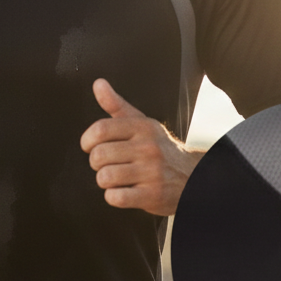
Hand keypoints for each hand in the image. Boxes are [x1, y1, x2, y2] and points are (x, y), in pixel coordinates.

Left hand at [79, 79, 202, 216]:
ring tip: (118, 179)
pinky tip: (125, 191)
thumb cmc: (159, 149)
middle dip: (97, 164)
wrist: (193, 177)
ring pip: (105, 178)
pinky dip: (114, 197)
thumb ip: (117, 105)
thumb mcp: (142, 124)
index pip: (101, 130)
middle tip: (110, 164)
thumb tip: (98, 83)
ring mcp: (152, 173)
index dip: (87, 140)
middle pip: (99, 156)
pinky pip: (116, 197)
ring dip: (105, 182)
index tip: (91, 146)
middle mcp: (149, 148)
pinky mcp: (152, 196)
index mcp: (144, 128)